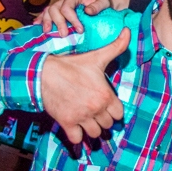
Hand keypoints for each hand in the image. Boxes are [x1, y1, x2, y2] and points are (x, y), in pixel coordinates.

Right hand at [37, 0, 129, 36]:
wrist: (104, 3)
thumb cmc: (104, 2)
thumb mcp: (105, 2)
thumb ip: (97, 6)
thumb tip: (88, 11)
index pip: (67, 7)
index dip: (71, 19)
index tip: (79, 30)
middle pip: (54, 9)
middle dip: (58, 22)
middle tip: (64, 34)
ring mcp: (60, 5)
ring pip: (48, 11)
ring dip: (46, 21)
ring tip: (48, 32)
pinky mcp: (58, 12)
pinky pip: (46, 14)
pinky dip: (41, 20)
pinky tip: (37, 27)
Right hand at [41, 28, 129, 142]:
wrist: (43, 72)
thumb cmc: (71, 65)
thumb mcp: (96, 57)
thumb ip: (116, 47)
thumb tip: (128, 31)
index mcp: (106, 95)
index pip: (119, 115)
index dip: (113, 111)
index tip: (106, 106)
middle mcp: (96, 108)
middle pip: (107, 125)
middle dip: (102, 120)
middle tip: (94, 111)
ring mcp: (81, 116)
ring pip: (95, 134)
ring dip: (91, 129)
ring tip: (86, 119)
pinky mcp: (66, 122)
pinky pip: (77, 139)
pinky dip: (77, 137)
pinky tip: (75, 127)